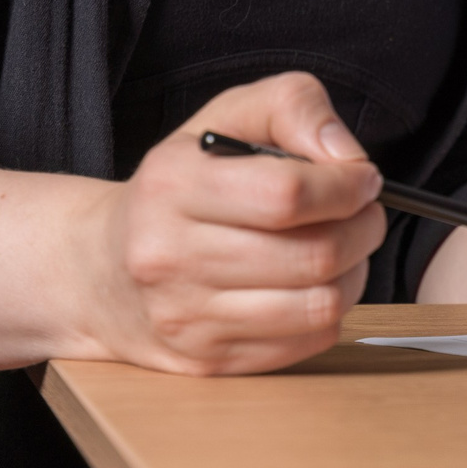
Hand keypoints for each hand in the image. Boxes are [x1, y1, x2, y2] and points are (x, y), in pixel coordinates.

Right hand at [83, 72, 388, 374]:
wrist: (100, 270)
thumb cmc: (178, 185)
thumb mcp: (225, 118)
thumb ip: (294, 107)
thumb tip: (348, 157)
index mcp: (173, 185)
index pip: (286, 194)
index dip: (345, 186)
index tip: (363, 178)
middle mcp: (171, 256)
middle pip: (312, 255)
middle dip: (363, 229)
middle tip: (365, 212)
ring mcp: (187, 318)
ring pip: (319, 305)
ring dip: (355, 273)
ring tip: (345, 249)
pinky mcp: (207, 361)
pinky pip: (306, 342)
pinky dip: (330, 310)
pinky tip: (315, 284)